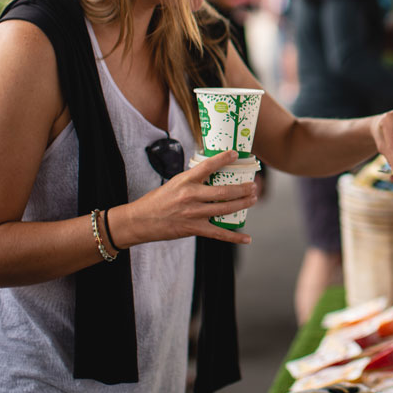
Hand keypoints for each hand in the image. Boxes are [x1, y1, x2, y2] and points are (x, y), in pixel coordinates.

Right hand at [118, 150, 256, 245]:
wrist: (139, 221)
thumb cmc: (157, 200)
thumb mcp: (174, 183)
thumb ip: (192, 180)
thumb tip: (212, 174)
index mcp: (185, 181)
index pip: (207, 166)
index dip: (223, 159)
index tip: (235, 154)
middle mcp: (190, 196)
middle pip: (223, 191)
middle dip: (243, 189)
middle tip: (254, 185)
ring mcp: (193, 213)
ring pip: (225, 209)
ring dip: (243, 204)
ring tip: (253, 199)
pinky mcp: (193, 229)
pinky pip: (218, 233)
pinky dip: (234, 237)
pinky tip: (247, 238)